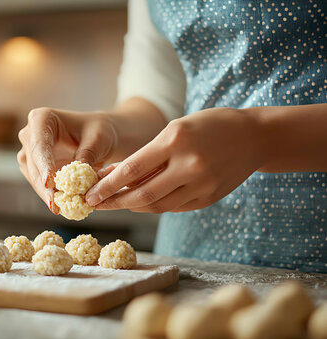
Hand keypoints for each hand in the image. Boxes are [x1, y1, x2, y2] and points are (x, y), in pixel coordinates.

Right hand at [17, 107, 116, 213]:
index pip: (40, 144)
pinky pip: (39, 184)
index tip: (49, 182)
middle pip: (33, 163)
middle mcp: (30, 134)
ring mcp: (30, 152)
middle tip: (56, 204)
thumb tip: (76, 176)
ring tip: (61, 209)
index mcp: (42, 118)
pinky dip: (50, 195)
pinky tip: (61, 206)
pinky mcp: (34, 169)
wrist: (98, 138)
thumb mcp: (99, 139)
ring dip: (46, 194)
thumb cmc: (99, 131)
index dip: (44, 164)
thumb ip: (87, 154)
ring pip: (33, 177)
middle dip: (45, 186)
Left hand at [85, 107, 266, 212]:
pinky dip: (153, 206)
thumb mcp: (175, 129)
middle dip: (114, 202)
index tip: (88, 194)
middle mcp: (189, 165)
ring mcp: (201, 185)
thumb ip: (147, 154)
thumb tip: (113, 176)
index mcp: (175, 141)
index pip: (132, 169)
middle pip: (142, 194)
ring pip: (156, 206)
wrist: (254, 137)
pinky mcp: (208, 199)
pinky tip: (139, 202)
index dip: (107, 185)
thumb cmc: (208, 126)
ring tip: (113, 202)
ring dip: (131, 206)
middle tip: (94, 204)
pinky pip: (172, 208)